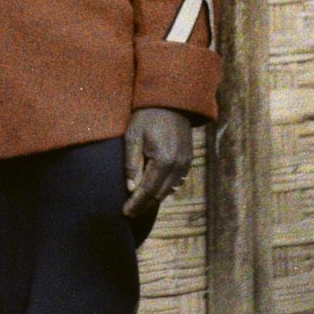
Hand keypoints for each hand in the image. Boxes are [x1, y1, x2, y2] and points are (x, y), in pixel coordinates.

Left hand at [122, 107, 192, 221]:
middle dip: (144, 205)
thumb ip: (132, 163)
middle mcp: (178, 166)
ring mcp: (185, 163)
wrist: (170, 101)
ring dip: (154, 199)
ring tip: (139, 205)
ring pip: (169, 190)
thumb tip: (131, 188)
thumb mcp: (133, 137)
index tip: (124, 212)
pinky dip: (165, 190)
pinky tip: (154, 192)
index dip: (136, 203)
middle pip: (159, 194)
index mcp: (164, 160)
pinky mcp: (188, 160)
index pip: (148, 191)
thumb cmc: (147, 117)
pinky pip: (177, 182)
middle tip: (130, 212)